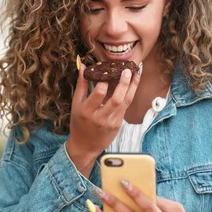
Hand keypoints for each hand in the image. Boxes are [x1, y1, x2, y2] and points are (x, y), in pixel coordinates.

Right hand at [66, 57, 139, 176]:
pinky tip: (133, 84)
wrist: (85, 146)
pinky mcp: (118, 124)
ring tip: (136, 73)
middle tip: (127, 70)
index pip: (99, 93)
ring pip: (125, 102)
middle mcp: (100, 117)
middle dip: (123, 83)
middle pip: (116, 99)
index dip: (104, 80)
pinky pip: (125, 107)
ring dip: (132, 87)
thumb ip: (81, 85)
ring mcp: (111, 122)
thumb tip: (82, 66)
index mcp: (87, 111)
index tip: (107, 70)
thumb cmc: (78, 123)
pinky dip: (130, 94)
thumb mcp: (76, 104)